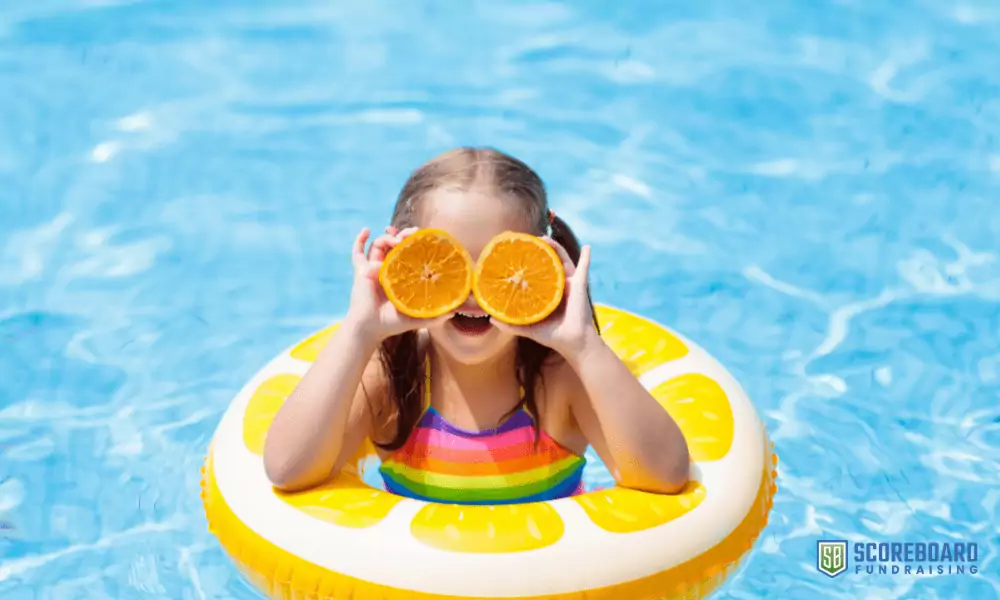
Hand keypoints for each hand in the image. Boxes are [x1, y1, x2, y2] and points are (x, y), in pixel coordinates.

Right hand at [344, 226, 449, 342]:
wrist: (370, 329)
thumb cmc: (391, 324)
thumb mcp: (416, 318)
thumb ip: (434, 316)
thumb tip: (453, 312)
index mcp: (400, 276)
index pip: (408, 254)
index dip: (414, 244)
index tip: (422, 237)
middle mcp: (387, 269)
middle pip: (394, 245)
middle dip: (403, 235)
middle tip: (411, 234)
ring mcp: (373, 268)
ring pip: (379, 245)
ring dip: (387, 237)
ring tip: (396, 238)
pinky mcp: (361, 271)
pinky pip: (357, 252)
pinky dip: (360, 239)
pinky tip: (366, 229)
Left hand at [491, 238, 598, 357]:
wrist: (572, 343)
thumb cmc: (552, 336)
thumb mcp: (528, 328)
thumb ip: (510, 324)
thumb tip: (491, 319)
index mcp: (547, 293)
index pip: (537, 273)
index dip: (529, 262)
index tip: (517, 251)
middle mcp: (558, 286)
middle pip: (549, 263)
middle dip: (540, 250)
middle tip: (529, 240)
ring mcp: (570, 284)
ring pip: (563, 260)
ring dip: (556, 248)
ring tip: (545, 239)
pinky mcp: (580, 286)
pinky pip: (584, 268)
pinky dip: (586, 258)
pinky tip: (586, 247)